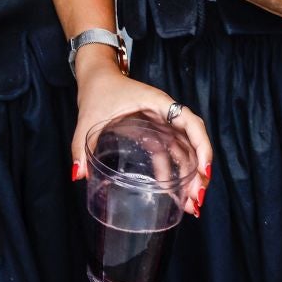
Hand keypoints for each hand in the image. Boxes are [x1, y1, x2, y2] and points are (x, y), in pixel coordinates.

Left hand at [71, 59, 212, 215]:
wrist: (96, 76)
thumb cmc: (97, 90)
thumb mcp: (88, 117)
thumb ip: (81, 145)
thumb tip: (78, 174)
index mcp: (157, 103)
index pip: (191, 122)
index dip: (202, 146)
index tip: (203, 171)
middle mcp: (165, 114)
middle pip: (192, 142)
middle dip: (198, 172)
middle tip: (196, 199)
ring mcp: (162, 124)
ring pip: (184, 151)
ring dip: (189, 176)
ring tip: (190, 204)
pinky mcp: (154, 132)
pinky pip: (169, 153)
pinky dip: (173, 173)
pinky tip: (172, 193)